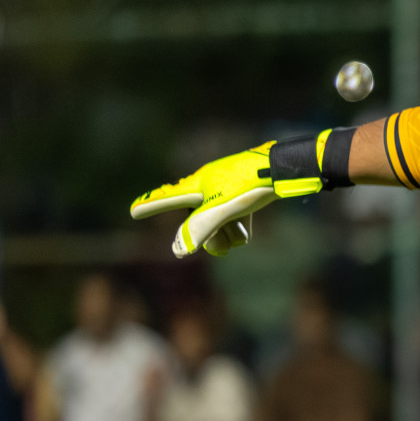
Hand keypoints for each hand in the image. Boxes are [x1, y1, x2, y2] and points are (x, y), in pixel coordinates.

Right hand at [130, 144, 279, 257]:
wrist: (285, 169)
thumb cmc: (251, 185)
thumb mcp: (223, 209)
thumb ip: (200, 229)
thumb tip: (178, 250)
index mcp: (198, 185)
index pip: (169, 198)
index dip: (151, 205)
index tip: (134, 210)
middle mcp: (209, 184)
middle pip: (198, 217)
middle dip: (209, 235)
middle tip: (221, 251)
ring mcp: (228, 186)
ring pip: (219, 217)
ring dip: (227, 232)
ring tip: (239, 238)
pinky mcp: (246, 190)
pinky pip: (235, 212)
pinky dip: (239, 224)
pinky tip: (246, 232)